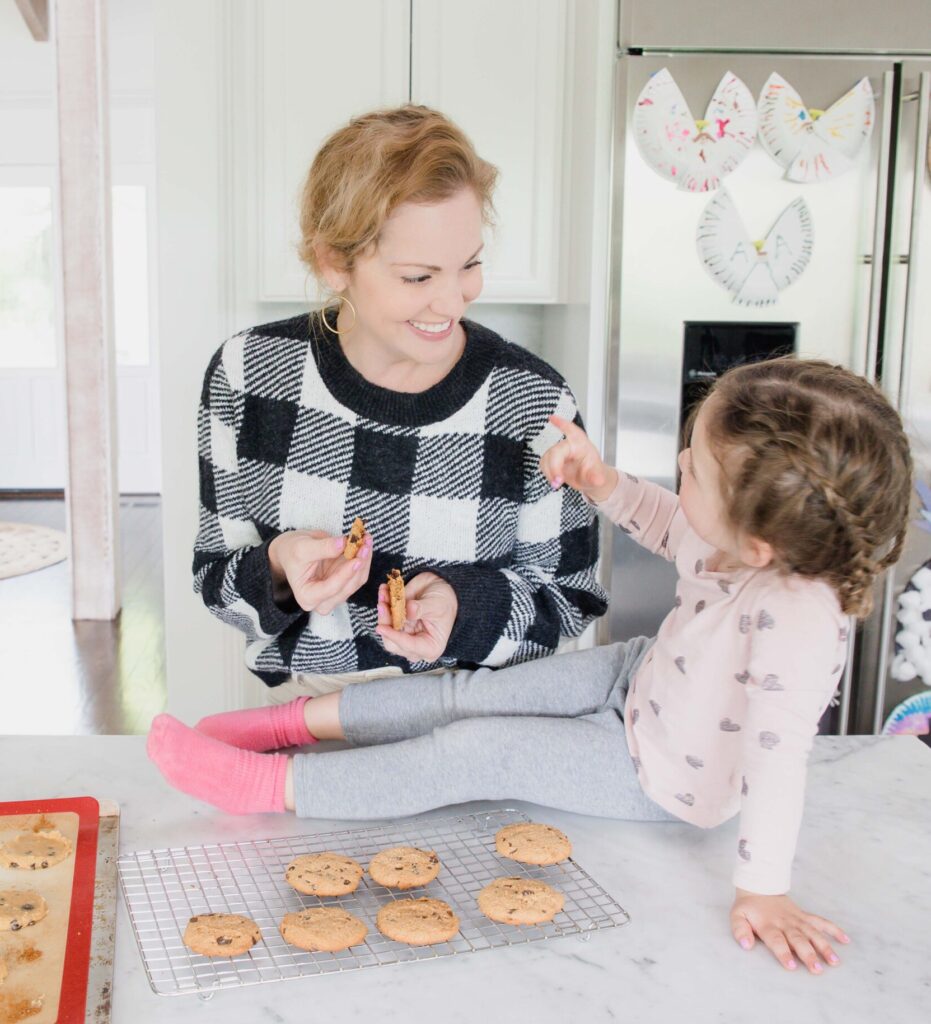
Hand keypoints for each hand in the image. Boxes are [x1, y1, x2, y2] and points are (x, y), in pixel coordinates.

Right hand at [268, 529, 372, 614]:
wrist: (292, 550)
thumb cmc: (292, 551)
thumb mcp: (302, 548)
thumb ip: (323, 548)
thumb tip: (343, 543)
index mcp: (308, 596)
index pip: (331, 588)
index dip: (345, 574)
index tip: (357, 560)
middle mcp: (323, 600)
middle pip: (348, 586)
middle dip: (359, 564)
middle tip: (365, 544)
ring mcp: (336, 592)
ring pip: (358, 580)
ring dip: (365, 560)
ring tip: (366, 539)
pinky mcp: (345, 582)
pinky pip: (359, 572)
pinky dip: (364, 558)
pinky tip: (365, 543)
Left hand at [375, 571, 457, 662]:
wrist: (442, 589)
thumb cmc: (445, 601)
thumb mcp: (437, 604)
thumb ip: (421, 609)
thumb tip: (408, 610)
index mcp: (430, 647)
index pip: (409, 646)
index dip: (394, 637)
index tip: (381, 627)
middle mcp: (415, 646)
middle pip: (392, 642)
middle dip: (386, 623)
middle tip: (383, 605)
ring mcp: (404, 635)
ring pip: (386, 630)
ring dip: (383, 611)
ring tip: (384, 593)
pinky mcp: (397, 626)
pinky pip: (385, 618)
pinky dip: (384, 605)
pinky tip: (384, 592)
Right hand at [539, 415, 617, 502]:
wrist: (590, 480)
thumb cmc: (594, 473)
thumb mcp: (598, 477)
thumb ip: (597, 478)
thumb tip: (597, 480)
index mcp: (580, 444)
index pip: (571, 431)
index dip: (561, 423)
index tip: (552, 418)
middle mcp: (568, 445)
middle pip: (555, 451)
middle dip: (554, 467)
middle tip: (558, 481)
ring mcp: (559, 452)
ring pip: (547, 458)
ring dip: (549, 472)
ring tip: (557, 484)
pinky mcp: (552, 460)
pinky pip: (544, 464)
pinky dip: (547, 473)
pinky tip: (554, 480)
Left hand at [730, 888, 849, 973]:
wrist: (758, 886)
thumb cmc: (749, 907)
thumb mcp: (737, 916)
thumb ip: (740, 930)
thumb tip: (746, 945)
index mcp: (769, 925)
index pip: (777, 940)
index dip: (784, 953)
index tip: (791, 966)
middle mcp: (785, 923)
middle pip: (798, 939)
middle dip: (808, 954)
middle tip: (817, 970)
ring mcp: (797, 919)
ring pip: (813, 932)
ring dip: (824, 946)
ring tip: (834, 961)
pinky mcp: (805, 916)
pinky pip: (821, 921)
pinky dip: (833, 929)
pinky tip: (845, 939)